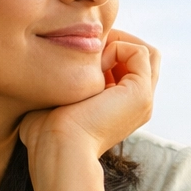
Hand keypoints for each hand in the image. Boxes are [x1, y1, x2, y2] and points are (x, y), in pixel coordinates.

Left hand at [19, 29, 159, 166]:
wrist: (57, 149)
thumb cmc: (45, 132)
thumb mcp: (55, 101)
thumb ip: (62, 82)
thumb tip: (48, 67)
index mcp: (119, 108)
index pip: (126, 65)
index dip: (106, 50)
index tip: (78, 51)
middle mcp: (136, 104)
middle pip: (141, 57)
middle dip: (117, 42)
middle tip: (89, 45)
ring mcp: (142, 99)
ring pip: (146, 52)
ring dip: (118, 42)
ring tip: (91, 54)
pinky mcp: (140, 94)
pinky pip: (141, 52)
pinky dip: (118, 47)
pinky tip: (94, 63)